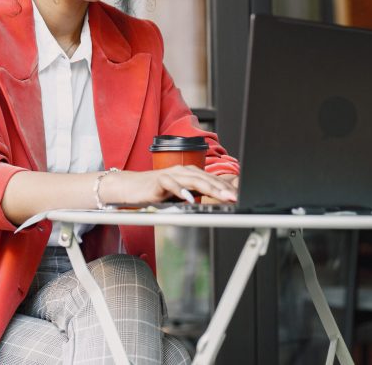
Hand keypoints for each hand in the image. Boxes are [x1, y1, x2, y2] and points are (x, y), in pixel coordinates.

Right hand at [101, 166, 237, 204]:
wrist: (131, 187)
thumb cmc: (156, 191)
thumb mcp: (180, 195)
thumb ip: (196, 195)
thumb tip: (215, 201)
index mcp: (190, 173)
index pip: (212, 180)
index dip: (226, 188)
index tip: (240, 197)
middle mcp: (183, 170)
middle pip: (207, 179)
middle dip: (223, 189)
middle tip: (236, 198)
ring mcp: (172, 174)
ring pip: (194, 180)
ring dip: (209, 188)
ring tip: (221, 197)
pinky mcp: (159, 180)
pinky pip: (172, 185)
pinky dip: (181, 191)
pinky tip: (190, 198)